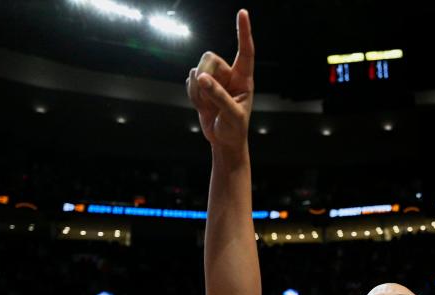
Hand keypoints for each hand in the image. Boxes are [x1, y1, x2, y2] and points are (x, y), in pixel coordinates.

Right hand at [186, 9, 254, 150]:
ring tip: (209, 106)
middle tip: (208, 92)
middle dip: (205, 74)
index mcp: (244, 78)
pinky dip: (192, 95)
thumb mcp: (232, 114)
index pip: (245, 51)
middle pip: (210, 57)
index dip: (243, 32)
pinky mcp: (201, 86)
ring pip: (197, 69)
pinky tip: (202, 106)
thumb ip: (218, 95)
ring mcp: (214, 79)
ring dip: (198, 89)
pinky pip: (189, 80)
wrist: (224, 140)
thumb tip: (201, 77)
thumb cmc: (235, 128)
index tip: (243, 13)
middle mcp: (229, 75)